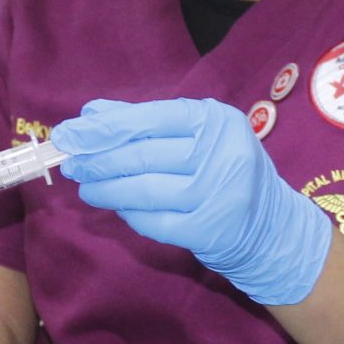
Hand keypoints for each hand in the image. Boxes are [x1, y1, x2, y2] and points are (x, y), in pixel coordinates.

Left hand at [53, 98, 334, 305]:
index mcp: (217, 121)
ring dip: (106, 189)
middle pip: (142, 156)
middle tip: (71, 165)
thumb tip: (91, 113)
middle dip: (98, 161)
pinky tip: (116, 207)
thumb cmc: (226, 171)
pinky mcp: (208, 230)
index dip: (105, 128)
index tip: (71, 133)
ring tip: (85, 188)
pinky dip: (129, 214)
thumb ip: (146, 122)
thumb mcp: (199, 136)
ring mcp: (216, 194)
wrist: (272, 226)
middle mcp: (221, 154)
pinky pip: (153, 221)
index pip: (149, 119)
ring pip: (143, 191)